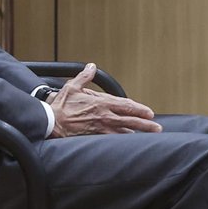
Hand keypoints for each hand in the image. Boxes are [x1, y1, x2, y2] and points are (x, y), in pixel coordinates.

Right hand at [47, 63, 161, 137]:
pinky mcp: (95, 137)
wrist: (51, 122)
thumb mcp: (72, 86)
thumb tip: (91, 66)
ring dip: (136, 133)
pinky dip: (122, 140)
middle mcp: (104, 115)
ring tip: (147, 136)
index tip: (150, 113)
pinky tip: (128, 142)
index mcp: (101, 102)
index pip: (126, 106)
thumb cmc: (60, 106)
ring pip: (124, 131)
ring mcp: (101, 127)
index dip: (140, 109)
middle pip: (130, 120)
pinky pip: (113, 139)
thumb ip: (85, 76)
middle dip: (145, 124)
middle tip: (156, 127)